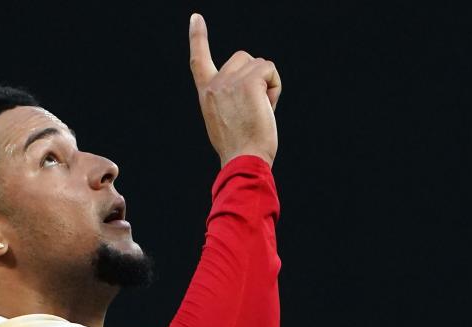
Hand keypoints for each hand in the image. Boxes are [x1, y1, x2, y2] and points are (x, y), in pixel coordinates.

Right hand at [188, 12, 280, 167]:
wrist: (244, 161)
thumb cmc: (239, 149)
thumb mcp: (224, 120)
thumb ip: (228, 98)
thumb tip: (250, 85)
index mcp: (206, 93)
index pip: (199, 60)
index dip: (198, 38)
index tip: (196, 18)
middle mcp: (216, 83)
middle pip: (243, 58)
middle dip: (255, 78)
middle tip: (254, 110)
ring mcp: (231, 80)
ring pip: (259, 64)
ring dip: (266, 84)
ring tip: (260, 111)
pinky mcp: (249, 80)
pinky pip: (270, 70)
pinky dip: (275, 87)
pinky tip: (268, 108)